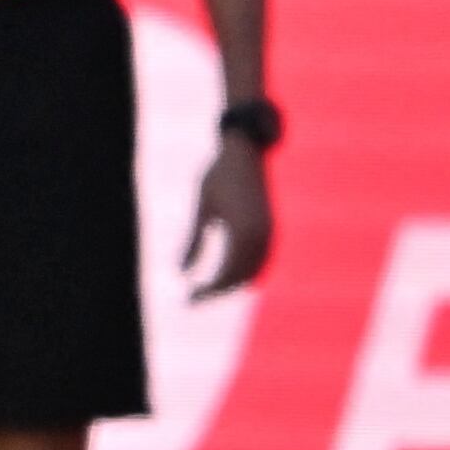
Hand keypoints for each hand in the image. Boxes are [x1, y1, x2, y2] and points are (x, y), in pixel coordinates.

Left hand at [187, 138, 271, 295]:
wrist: (244, 150)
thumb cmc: (217, 175)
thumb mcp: (202, 208)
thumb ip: (193, 241)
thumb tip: (179, 272)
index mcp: (242, 231)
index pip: (226, 274)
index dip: (207, 290)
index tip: (187, 298)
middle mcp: (261, 236)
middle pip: (241, 278)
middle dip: (217, 291)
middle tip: (191, 299)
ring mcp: (269, 232)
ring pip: (253, 271)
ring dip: (231, 284)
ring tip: (204, 289)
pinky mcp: (270, 227)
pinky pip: (260, 259)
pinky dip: (244, 272)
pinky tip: (224, 275)